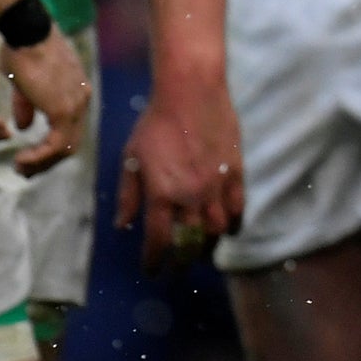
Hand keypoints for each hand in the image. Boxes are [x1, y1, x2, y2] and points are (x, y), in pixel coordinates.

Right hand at [5, 26, 90, 176]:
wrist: (27, 31)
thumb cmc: (23, 49)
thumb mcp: (25, 83)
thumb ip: (28, 106)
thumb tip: (24, 127)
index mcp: (77, 90)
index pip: (72, 128)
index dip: (52, 147)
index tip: (31, 157)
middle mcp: (82, 99)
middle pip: (72, 142)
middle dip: (48, 161)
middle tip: (26, 170)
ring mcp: (76, 105)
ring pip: (65, 148)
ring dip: (42, 163)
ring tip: (21, 168)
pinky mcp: (63, 111)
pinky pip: (55, 146)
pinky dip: (39, 158)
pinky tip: (22, 160)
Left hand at [115, 65, 244, 269]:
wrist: (191, 91)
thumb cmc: (155, 122)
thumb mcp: (131, 157)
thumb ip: (128, 194)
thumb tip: (121, 225)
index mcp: (160, 194)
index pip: (158, 242)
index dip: (154, 262)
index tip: (152, 270)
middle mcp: (190, 196)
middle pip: (189, 243)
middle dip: (182, 261)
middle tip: (178, 266)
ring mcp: (216, 186)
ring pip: (216, 231)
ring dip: (208, 246)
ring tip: (202, 251)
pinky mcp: (236, 173)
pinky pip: (238, 209)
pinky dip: (233, 224)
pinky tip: (227, 229)